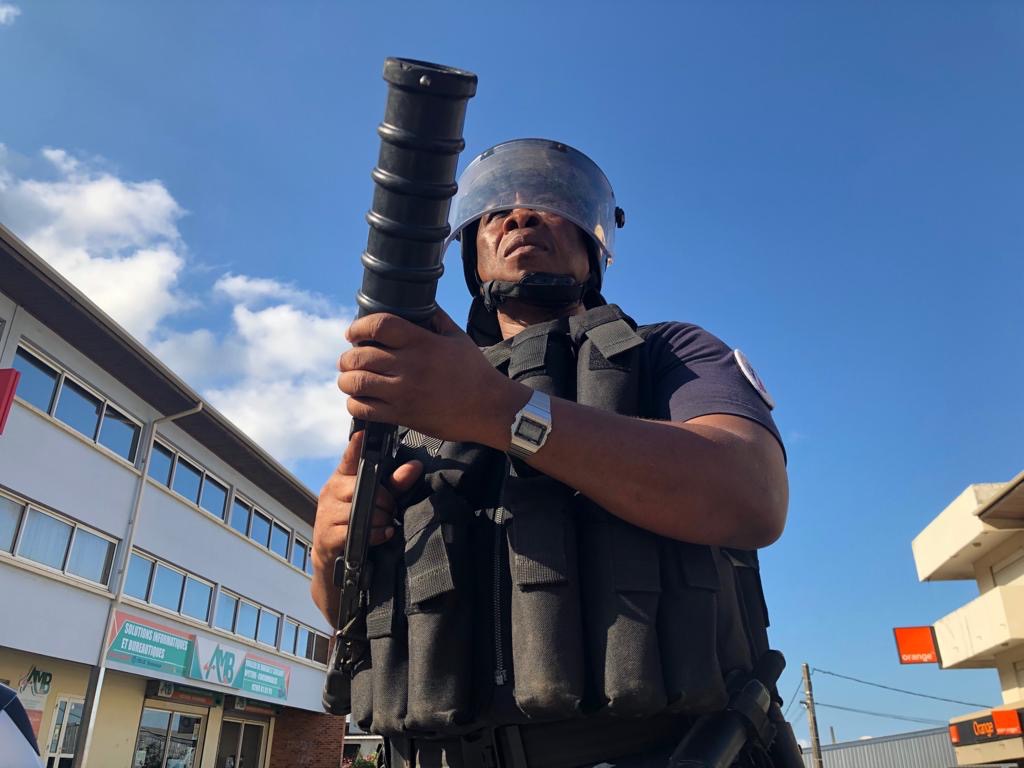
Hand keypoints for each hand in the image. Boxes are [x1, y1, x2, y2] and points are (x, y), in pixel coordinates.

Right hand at [310, 430, 422, 621]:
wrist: (335, 565)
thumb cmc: (359, 526)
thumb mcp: (378, 504)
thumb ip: (396, 485)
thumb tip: (415, 467)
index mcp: (342, 478)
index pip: (349, 458)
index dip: (355, 446)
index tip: (362, 434)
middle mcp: (330, 492)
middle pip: (363, 487)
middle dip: (385, 500)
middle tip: (391, 511)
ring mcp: (325, 514)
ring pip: (361, 510)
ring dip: (381, 519)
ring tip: (386, 525)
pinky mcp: (326, 536)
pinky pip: (355, 531)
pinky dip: (375, 534)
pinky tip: (381, 536)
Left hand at [338, 308, 525, 445]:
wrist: (488, 408)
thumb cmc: (475, 372)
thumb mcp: (457, 337)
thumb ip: (436, 319)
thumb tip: (421, 304)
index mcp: (421, 342)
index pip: (379, 325)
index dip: (358, 327)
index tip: (353, 333)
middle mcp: (409, 365)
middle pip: (360, 355)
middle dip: (348, 358)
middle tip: (349, 360)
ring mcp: (404, 392)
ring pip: (356, 382)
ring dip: (347, 380)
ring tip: (349, 379)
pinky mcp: (402, 415)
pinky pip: (364, 409)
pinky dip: (355, 404)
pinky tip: (360, 400)